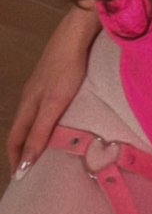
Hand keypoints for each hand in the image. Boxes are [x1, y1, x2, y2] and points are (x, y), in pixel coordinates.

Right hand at [6, 4, 100, 178]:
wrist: (74, 36)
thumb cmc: (65, 70)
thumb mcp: (53, 104)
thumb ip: (40, 131)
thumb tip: (24, 163)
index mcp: (27, 105)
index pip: (15, 138)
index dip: (15, 158)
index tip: (19, 178)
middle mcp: (29, 97)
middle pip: (20, 129)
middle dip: (21, 150)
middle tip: (28, 169)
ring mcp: (39, 86)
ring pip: (30, 118)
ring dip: (31, 137)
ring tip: (40, 152)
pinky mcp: (50, 79)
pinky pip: (41, 107)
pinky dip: (41, 122)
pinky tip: (54, 123)